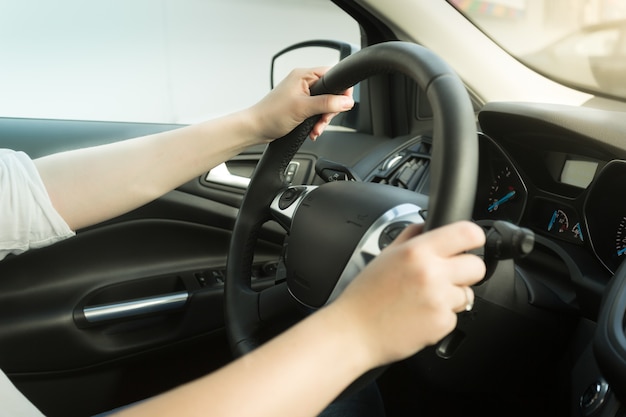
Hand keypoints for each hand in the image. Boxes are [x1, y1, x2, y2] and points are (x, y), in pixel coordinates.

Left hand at [249, 67, 353, 141]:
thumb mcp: (303, 108)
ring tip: (315, 128)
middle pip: (331, 92)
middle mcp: (303, 82)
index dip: (341, 90)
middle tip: (323, 120)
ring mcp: (301, 94)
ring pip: (324, 104)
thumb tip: (347, 101)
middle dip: (330, 110)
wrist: (256, 128)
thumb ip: (327, 103)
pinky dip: (316, 122)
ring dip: (322, 119)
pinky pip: (316, 111)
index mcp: (303, 75)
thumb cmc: (271, 115)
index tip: (342, 104)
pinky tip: (312, 130)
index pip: (332, 75)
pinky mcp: (300, 105)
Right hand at [333, 221, 485, 367]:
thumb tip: (428, 225)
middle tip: (447, 277)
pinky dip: (441, 317)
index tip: (472, 244)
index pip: (467, 233)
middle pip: (477, 266)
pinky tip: (420, 315)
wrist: (354, 332)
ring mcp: (438, 300)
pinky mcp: (441, 323)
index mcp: (417, 252)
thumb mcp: (384, 255)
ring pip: (468, 294)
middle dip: (466, 272)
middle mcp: (431, 273)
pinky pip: (455, 316)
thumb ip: (410, 236)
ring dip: (452, 297)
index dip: (475, 238)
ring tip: (425, 300)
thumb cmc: (365, 296)